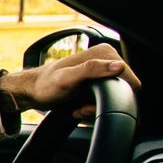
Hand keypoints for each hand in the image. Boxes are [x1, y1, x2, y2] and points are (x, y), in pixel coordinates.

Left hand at [0, 44, 140, 120]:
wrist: (32, 92)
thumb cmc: (46, 85)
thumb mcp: (68, 78)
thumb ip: (92, 70)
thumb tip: (118, 66)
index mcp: (105, 54)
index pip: (130, 80)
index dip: (115, 96)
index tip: (93, 101)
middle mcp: (106, 61)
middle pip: (122, 92)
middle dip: (103, 104)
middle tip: (82, 107)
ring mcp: (102, 73)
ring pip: (113, 99)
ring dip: (96, 108)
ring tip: (79, 108)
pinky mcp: (97, 84)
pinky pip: (104, 101)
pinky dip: (93, 108)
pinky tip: (79, 108)